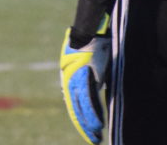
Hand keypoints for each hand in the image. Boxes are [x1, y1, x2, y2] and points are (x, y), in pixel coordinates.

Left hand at [59, 28, 109, 142]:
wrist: (86, 32)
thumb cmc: (86, 46)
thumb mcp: (80, 65)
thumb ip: (83, 80)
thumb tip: (84, 92)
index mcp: (69, 83)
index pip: (75, 109)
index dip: (81, 122)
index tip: (89, 133)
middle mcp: (71, 85)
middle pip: (78, 112)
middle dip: (86, 128)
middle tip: (94, 141)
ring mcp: (78, 82)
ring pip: (83, 110)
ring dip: (90, 125)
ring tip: (96, 138)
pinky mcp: (86, 78)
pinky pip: (89, 100)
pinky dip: (93, 113)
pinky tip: (98, 124)